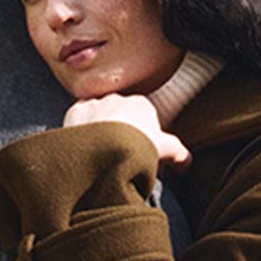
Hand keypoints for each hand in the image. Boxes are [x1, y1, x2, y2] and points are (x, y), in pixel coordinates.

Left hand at [63, 91, 190, 169]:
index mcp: (141, 104)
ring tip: (101, 157)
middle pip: (120, 118)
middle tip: (119, 159)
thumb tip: (185, 163)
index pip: (144, 121)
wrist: (105, 150)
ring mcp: (95, 103)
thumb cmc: (137, 147)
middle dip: (119, 135)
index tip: (139, 156)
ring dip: (99, 134)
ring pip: (98, 119)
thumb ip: (179, 154)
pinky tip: (85, 150)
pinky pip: (78, 122)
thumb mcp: (166, 151)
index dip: (142, 140)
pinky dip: (80, 135)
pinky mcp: (74, 113)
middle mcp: (117, 98)